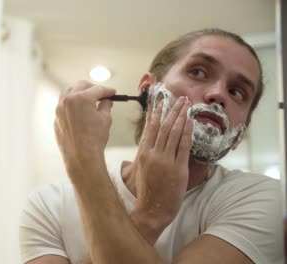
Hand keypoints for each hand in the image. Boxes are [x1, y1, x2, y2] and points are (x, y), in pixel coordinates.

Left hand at [54, 80, 115, 183]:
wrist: (81, 157)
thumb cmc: (94, 139)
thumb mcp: (105, 119)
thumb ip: (106, 106)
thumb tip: (106, 101)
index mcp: (81, 98)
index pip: (97, 89)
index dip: (107, 91)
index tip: (112, 93)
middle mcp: (67, 100)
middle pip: (81, 86)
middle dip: (92, 88)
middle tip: (101, 93)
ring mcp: (59, 109)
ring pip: (68, 92)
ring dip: (79, 92)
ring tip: (88, 98)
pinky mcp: (56, 118)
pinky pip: (63, 105)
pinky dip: (72, 104)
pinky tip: (79, 110)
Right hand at [132, 95, 192, 233]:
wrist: (152, 209)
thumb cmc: (147, 190)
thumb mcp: (142, 168)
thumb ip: (146, 152)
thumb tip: (150, 139)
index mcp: (143, 153)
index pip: (150, 127)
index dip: (156, 112)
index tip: (161, 100)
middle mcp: (153, 154)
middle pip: (163, 126)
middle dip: (172, 110)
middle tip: (179, 97)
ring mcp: (165, 161)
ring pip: (173, 133)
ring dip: (180, 116)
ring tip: (186, 105)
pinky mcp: (177, 169)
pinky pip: (183, 146)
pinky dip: (186, 132)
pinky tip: (190, 121)